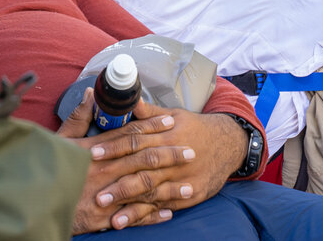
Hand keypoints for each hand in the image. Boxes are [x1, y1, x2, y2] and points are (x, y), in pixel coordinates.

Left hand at [59, 90, 247, 231]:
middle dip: (119, 181)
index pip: (135, 140)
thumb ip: (148, 112)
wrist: (229, 143)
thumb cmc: (195, 127)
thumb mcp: (174, 114)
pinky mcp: (190, 194)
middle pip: (142, 169)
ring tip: (109, 214)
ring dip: (130, 203)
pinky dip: (147, 214)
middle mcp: (173, 157)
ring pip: (152, 191)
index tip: (93, 153)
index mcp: (166, 134)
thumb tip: (127, 100)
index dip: (114, 147)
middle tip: (96, 192)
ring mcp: (182, 178)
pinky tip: (130, 221)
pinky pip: (165, 205)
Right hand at [60, 89, 188, 232]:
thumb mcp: (58, 139)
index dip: (152, 126)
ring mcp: (107, 194)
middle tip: (191, 150)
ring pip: (144, 189)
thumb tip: (91, 93)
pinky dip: (152, 215)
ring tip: (190, 186)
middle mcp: (105, 170)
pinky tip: (169, 212)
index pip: (130, 133)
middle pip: (144, 159)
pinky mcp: (104, 217)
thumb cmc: (46, 168)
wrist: (34, 202)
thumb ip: (77, 118)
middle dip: (170, 154)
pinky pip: (133, 216)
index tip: (171, 121)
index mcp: (95, 150)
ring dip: (168, 188)